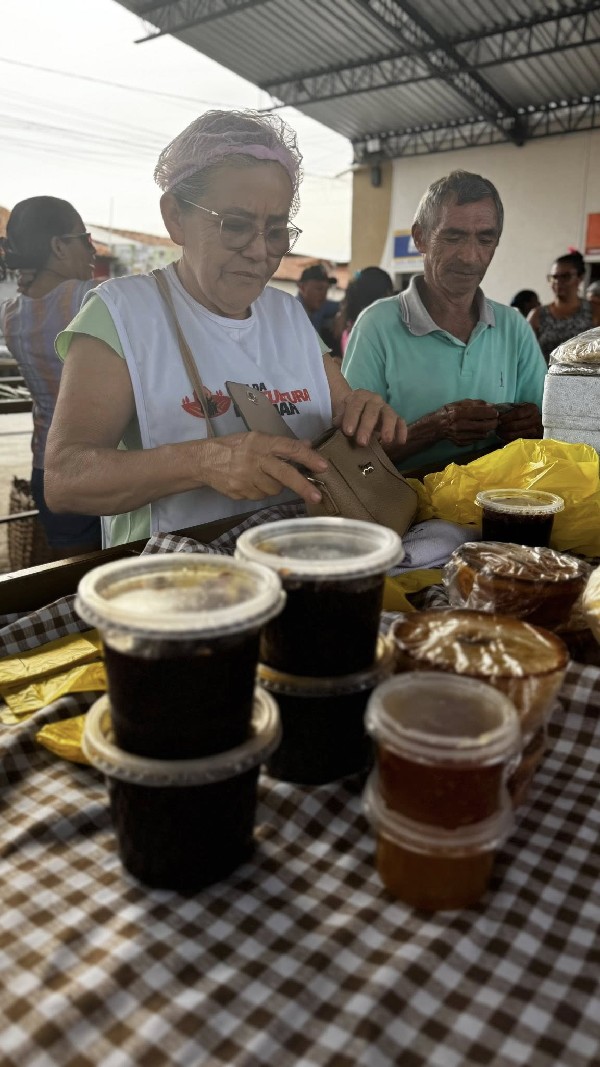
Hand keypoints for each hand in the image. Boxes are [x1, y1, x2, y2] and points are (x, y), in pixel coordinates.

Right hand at [198, 431, 328, 505]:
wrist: (204, 460)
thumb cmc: (235, 447)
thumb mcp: (257, 438)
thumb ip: (282, 444)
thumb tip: (307, 445)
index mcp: (262, 442)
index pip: (290, 448)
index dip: (308, 458)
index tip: (324, 467)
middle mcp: (256, 458)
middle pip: (285, 474)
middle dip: (303, 486)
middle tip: (317, 496)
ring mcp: (247, 477)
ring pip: (273, 489)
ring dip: (273, 486)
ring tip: (261, 477)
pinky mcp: (240, 491)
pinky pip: (259, 496)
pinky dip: (259, 492)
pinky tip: (249, 482)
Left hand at [332, 389, 406, 448]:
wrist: (356, 409)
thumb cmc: (347, 414)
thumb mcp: (340, 415)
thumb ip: (340, 420)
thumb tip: (341, 428)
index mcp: (359, 397)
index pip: (355, 406)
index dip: (351, 418)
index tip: (348, 432)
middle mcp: (374, 400)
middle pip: (372, 411)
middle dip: (367, 427)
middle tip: (362, 442)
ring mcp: (386, 408)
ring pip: (389, 415)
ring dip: (388, 428)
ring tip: (386, 441)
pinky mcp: (395, 417)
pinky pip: (401, 422)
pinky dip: (402, 431)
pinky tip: (400, 442)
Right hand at [440, 399, 498, 444]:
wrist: (437, 426)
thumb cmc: (449, 412)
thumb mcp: (461, 403)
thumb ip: (476, 403)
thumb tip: (491, 406)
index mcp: (459, 413)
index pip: (480, 413)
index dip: (491, 413)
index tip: (495, 412)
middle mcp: (460, 425)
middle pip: (484, 426)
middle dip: (493, 423)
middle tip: (496, 420)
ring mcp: (461, 436)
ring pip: (483, 434)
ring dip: (489, 429)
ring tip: (488, 424)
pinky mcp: (462, 442)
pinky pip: (477, 439)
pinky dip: (481, 434)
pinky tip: (480, 430)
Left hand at [496, 402, 542, 441]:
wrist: (532, 420)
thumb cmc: (521, 411)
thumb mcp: (517, 406)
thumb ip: (509, 409)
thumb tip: (497, 414)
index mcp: (532, 409)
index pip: (517, 414)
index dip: (506, 417)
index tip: (499, 419)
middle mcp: (535, 419)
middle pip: (515, 425)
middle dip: (503, 427)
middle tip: (497, 427)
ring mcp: (535, 431)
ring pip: (514, 435)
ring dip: (503, 434)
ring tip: (498, 431)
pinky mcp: (530, 440)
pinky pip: (516, 441)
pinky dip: (507, 439)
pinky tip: (503, 435)